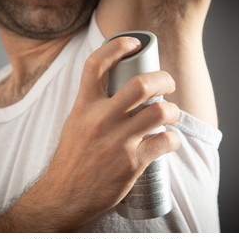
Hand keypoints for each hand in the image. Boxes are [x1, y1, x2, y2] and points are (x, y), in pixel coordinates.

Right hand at [43, 37, 179, 229]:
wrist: (64, 195)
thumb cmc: (72, 158)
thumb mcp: (75, 123)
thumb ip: (93, 105)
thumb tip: (117, 90)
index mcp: (83, 106)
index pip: (96, 65)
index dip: (117, 46)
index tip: (134, 43)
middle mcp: (100, 120)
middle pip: (141, 84)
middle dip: (163, 78)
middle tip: (168, 82)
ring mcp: (118, 141)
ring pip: (160, 111)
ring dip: (173, 110)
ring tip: (170, 114)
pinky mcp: (132, 162)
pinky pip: (166, 141)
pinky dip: (173, 139)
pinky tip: (169, 141)